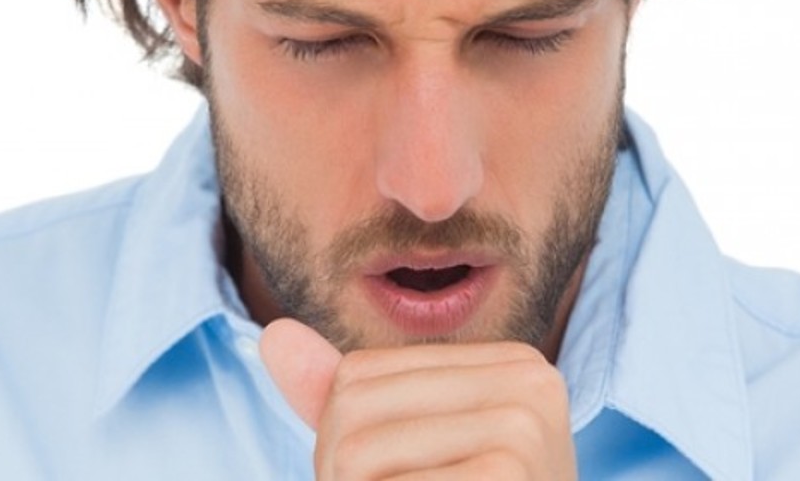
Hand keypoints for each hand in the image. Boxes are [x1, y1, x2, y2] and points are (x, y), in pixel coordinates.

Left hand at [260, 318, 576, 479]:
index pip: (360, 373)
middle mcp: (525, 378)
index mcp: (507, 362)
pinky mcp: (508, 469)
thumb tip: (274, 334)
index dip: (346, 440)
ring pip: (359, 452)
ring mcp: (522, 423)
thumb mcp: (417, 453)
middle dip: (345, 474)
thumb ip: (348, 401)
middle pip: (353, 406)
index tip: (403, 478)